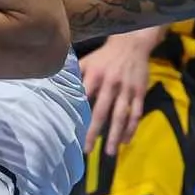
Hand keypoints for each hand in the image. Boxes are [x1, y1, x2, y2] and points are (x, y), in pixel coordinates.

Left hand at [79, 29, 158, 154]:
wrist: (132, 43)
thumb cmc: (105, 55)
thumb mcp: (88, 61)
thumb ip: (74, 75)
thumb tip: (54, 87)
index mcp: (95, 75)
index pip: (84, 99)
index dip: (77, 115)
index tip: (70, 132)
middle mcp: (111, 83)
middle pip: (102, 111)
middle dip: (93, 132)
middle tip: (86, 150)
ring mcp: (127, 89)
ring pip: (121, 115)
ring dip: (115, 135)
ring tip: (109, 152)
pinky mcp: (140, 92)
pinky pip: (136, 113)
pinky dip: (131, 128)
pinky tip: (125, 141)